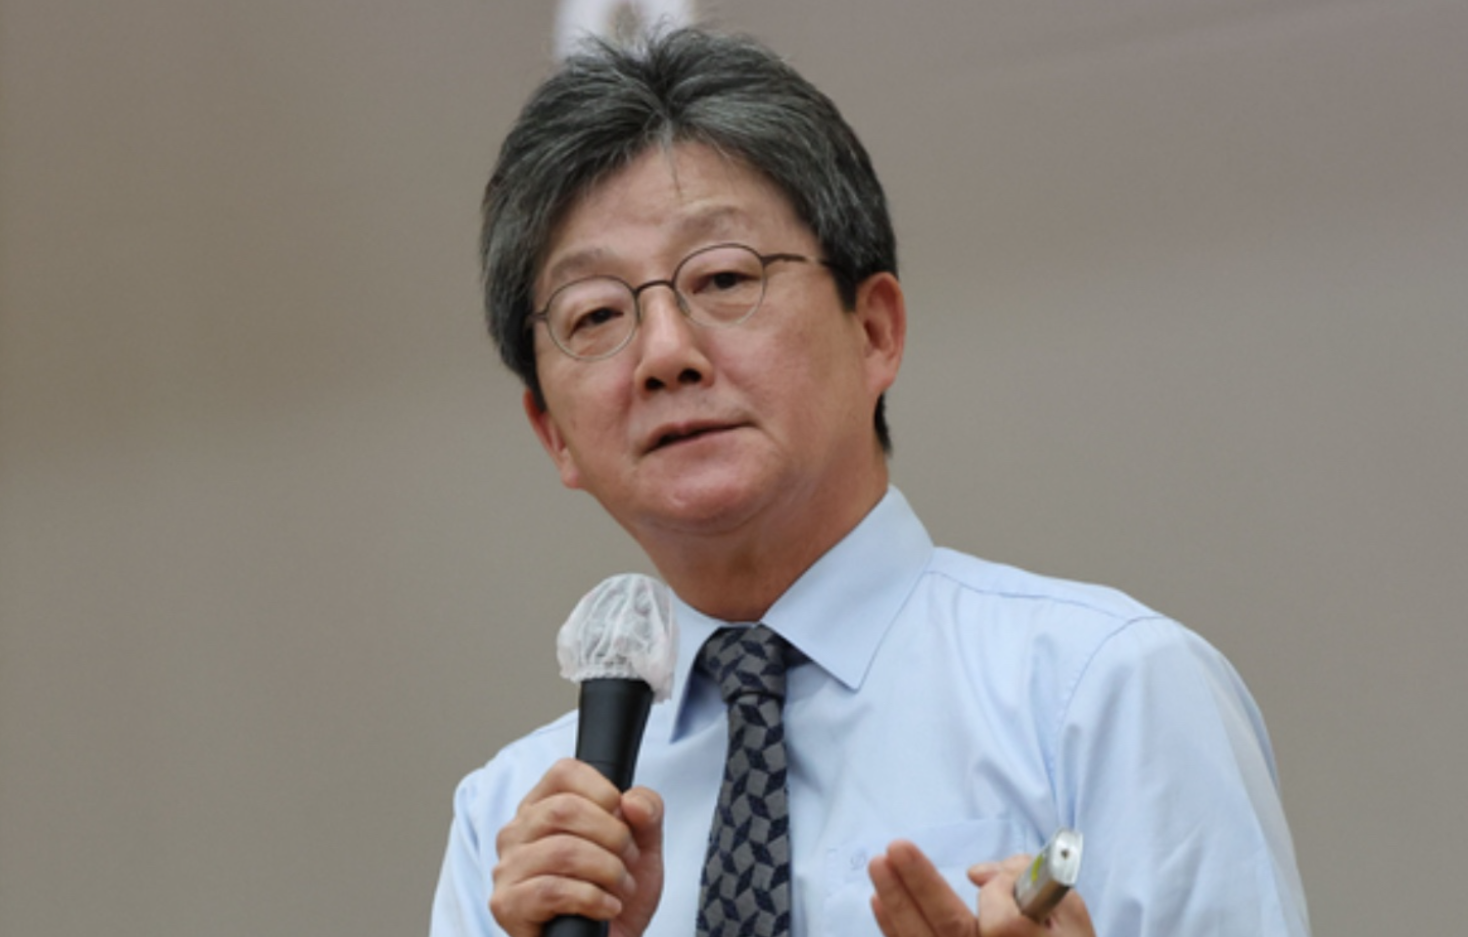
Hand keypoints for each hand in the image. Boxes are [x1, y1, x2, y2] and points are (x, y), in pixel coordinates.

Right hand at [489, 758, 664, 936]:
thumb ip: (647, 814)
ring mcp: (507, 868)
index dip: (604, 792)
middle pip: (564, 809)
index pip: (565, 772)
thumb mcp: (643, 848)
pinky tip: (606, 908)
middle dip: (612, 836)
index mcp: (542, 807)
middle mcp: (517, 832)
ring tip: (620, 888)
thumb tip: (633, 802)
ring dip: (607, 871)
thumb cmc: (615, 894)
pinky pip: (552, 890)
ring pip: (562, 851)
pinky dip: (593, 898)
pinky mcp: (507, 904)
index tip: (623, 820)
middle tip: (628, 861)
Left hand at [868, 840, 1093, 936]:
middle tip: (893, 848)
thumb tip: (977, 873)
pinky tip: (878, 902)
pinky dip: (894, 929)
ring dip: (897, 903)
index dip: (1000, 893)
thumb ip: (1033, 883)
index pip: (1006, 923)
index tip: (991, 878)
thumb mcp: (1070, 914)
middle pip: (949, 930)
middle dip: (918, 886)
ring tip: (878, 866)